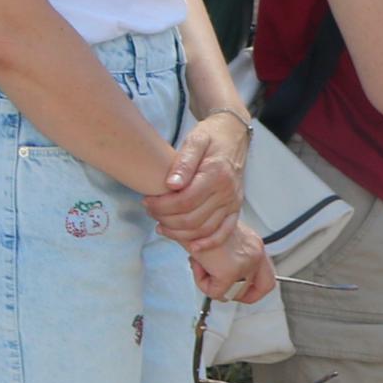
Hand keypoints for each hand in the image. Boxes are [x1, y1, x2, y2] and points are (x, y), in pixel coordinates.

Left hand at [148, 111, 248, 245]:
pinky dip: (208, 243)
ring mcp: (233, 202)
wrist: (233, 135)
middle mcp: (228, 192)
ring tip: (162, 226)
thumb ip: (183, 162)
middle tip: (150, 211)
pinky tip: (191, 247)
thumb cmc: (211, 137)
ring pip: (205, 229)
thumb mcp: (195, 140)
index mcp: (217, 174)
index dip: (162, 206)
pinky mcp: (235, 209)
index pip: (185, 201)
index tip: (146, 201)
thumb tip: (171, 184)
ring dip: (180, 233)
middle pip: (193, 218)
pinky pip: (224, 232)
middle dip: (166, 219)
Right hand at [197, 220, 276, 304]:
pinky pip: (215, 292)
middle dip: (234, 292)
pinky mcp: (229, 272)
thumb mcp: (221, 240)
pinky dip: (202, 282)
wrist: (190, 215)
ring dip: (213, 284)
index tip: (239, 291)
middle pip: (256, 289)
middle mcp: (255, 253)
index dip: (254, 291)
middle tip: (218, 286)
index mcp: (254, 244)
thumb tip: (220, 279)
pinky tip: (199, 264)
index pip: (268, 279)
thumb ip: (229, 258)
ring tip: (203, 265)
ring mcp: (246, 263)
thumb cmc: (200, 224)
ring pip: (232, 293)